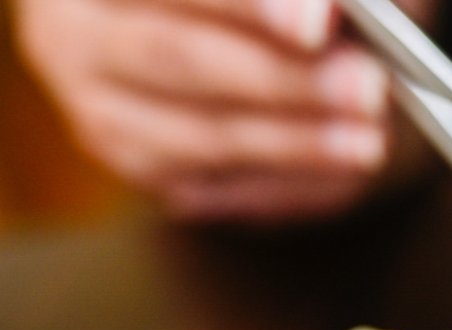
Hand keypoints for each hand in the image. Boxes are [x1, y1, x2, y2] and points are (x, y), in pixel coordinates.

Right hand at [15, 0, 434, 221]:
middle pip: (177, 55)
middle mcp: (71, 25)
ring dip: (298, 140)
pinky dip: (292, 173)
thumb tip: (341, 10)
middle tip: (369, 86)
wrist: (242, 30)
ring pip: (200, 131)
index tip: (319, 20)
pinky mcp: (136, 163)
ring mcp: (96, 101)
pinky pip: (216, 182)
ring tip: (372, 139)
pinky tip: (348, 161)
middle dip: (283, 77)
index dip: (249, 4)